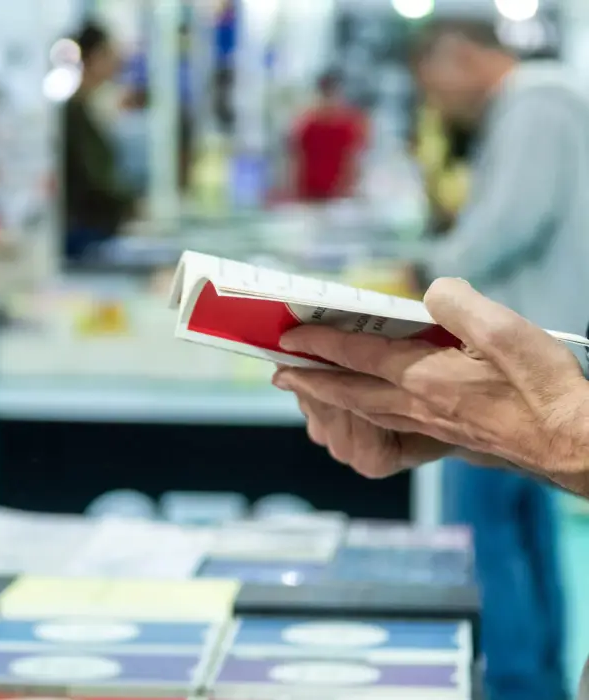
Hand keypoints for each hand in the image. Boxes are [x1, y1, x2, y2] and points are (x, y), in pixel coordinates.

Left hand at [273, 278, 588, 492]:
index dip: (320, 342)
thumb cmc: (543, 387)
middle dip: (307, 380)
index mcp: (424, 377)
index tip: (289, 336)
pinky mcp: (440, 435)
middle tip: (277, 373)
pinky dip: (358, 411)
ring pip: (361, 410)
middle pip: (346, 391)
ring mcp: (426, 424)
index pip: (357, 355)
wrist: (570, 443)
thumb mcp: (506, 330)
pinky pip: (382, 423)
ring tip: (306, 389)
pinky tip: (359, 408)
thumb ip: (458, 305)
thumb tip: (431, 293)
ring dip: (327, 398)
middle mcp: (415, 404)